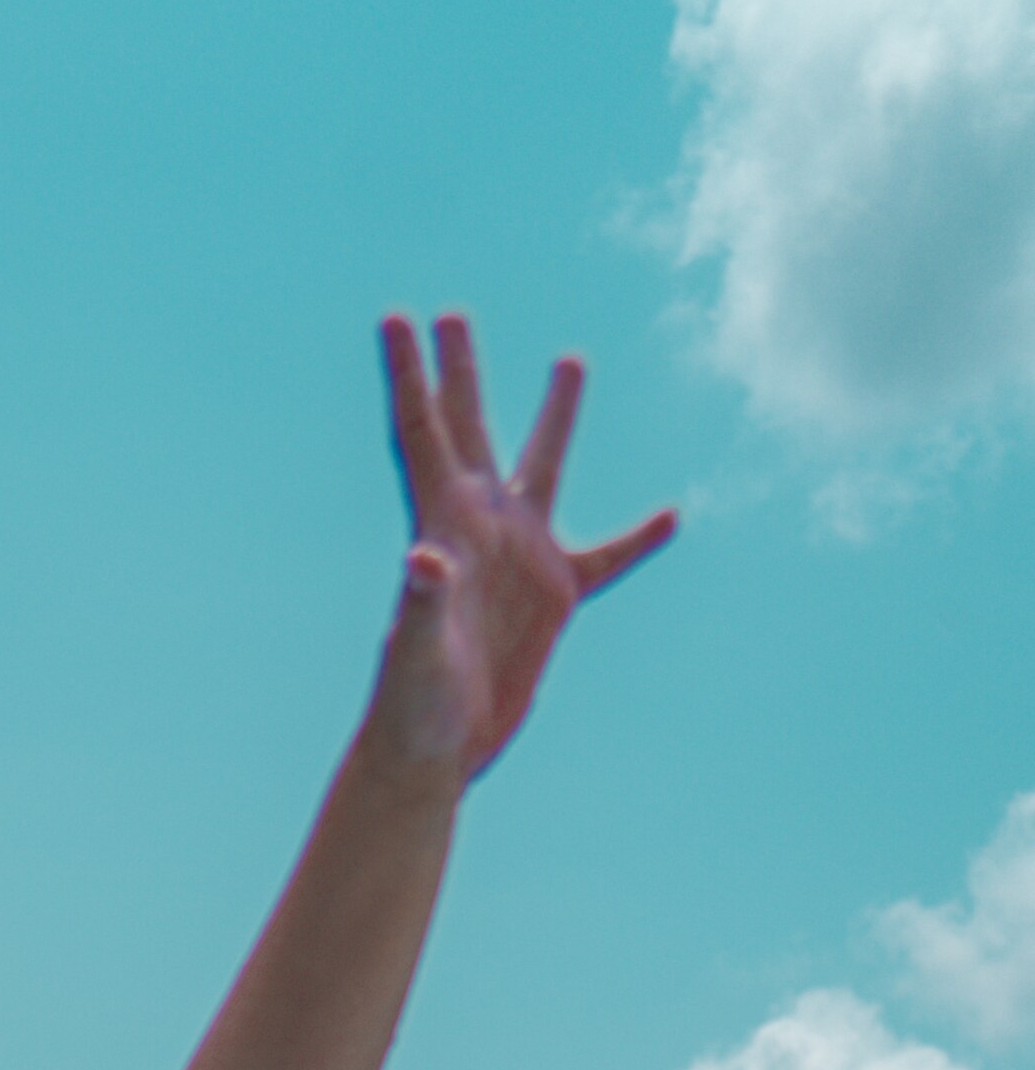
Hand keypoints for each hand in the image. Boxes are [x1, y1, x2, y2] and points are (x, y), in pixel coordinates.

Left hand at [376, 317, 672, 783]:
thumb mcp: (418, 655)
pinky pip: (606, 557)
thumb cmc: (412, 708)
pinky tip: (671, 517)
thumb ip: (422, 606)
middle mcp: (479, 527)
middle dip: (460, 371)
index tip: (397, 318)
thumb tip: (424, 560)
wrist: (435, 755)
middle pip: (469, 429)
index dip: (410, 374)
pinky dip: (638, 539)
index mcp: (442, 526)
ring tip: (569, 359)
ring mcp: (519, 557)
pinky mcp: (553, 598)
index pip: (423, 432)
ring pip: (542, 469)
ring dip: (556, 416)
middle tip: (452, 314)